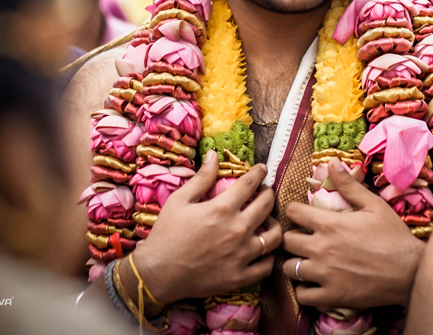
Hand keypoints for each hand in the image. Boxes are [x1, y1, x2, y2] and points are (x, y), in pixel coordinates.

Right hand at [133, 150, 282, 303]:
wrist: (157, 274)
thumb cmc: (166, 234)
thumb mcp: (179, 200)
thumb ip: (201, 178)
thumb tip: (214, 155)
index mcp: (222, 208)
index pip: (250, 183)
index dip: (259, 173)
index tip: (262, 169)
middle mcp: (237, 230)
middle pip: (267, 205)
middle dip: (269, 193)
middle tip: (266, 192)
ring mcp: (241, 255)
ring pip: (275, 236)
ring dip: (275, 224)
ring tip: (269, 221)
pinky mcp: (240, 276)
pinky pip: (267, 265)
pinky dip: (269, 256)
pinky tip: (263, 250)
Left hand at [282, 158, 423, 307]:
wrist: (410, 272)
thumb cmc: (393, 236)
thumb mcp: (373, 205)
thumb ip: (348, 185)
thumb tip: (331, 162)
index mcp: (329, 224)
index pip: (292, 212)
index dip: (295, 211)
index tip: (301, 214)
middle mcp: (321, 248)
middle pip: (286, 241)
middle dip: (292, 237)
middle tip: (303, 238)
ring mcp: (325, 274)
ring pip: (289, 268)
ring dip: (295, 263)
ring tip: (306, 261)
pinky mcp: (332, 296)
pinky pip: (302, 295)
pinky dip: (304, 289)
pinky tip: (314, 283)